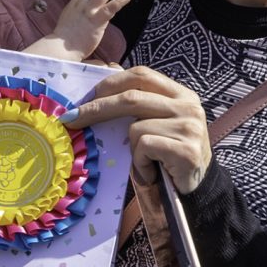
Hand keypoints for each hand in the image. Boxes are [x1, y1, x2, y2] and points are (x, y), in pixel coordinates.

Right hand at [30, 0, 129, 61]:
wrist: (61, 48)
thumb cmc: (64, 38)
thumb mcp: (69, 18)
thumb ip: (78, 12)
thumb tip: (86, 12)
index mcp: (75, 3)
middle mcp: (82, 4)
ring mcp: (89, 11)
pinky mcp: (96, 21)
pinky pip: (110, 8)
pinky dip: (120, 1)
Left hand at [62, 66, 210, 193]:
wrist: (195, 191)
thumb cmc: (167, 157)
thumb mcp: (155, 124)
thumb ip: (137, 105)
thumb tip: (100, 81)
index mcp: (181, 94)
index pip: (141, 75)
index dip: (110, 83)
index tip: (85, 97)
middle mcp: (189, 106)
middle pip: (132, 97)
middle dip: (96, 108)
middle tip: (71, 119)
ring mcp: (190, 127)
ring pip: (136, 127)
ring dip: (131, 149)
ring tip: (145, 162)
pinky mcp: (186, 151)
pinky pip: (144, 147)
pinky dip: (141, 163)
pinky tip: (153, 172)